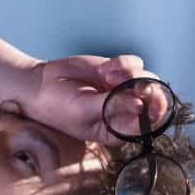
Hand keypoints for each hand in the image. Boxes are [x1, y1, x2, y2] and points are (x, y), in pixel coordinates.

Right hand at [22, 54, 164, 146]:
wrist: (40, 84)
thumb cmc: (56, 107)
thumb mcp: (82, 112)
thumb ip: (112, 107)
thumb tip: (141, 105)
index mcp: (117, 130)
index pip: (146, 124)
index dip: (151, 112)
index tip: (142, 99)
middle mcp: (125, 112)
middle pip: (154, 101)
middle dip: (145, 88)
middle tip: (134, 81)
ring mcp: (123, 91)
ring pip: (147, 79)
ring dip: (131, 74)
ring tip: (108, 74)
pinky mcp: (119, 72)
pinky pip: (135, 64)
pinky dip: (123, 63)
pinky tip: (106, 69)